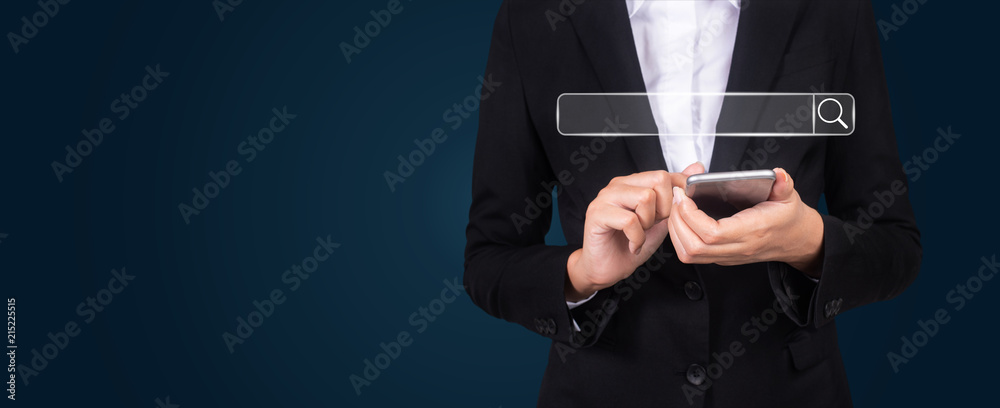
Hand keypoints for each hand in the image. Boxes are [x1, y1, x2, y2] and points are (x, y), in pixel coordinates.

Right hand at [565, 163, 704, 300]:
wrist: (607, 269)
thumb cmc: (630, 244)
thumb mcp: (661, 219)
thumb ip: (676, 195)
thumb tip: (697, 167)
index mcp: (633, 182)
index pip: (665, 174)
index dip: (675, 197)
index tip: (670, 216)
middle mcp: (618, 185)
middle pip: (658, 180)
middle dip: (664, 208)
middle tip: (652, 225)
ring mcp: (605, 197)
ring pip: (645, 197)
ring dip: (648, 223)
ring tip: (640, 234)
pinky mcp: (597, 214)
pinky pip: (629, 220)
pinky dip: (636, 238)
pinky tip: (633, 245)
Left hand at [667, 167, 823, 276]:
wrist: (794, 239)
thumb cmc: (787, 218)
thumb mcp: (789, 196)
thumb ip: (784, 183)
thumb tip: (779, 174)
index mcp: (752, 231)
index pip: (713, 233)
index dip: (690, 215)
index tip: (683, 195)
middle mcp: (738, 247)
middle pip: (694, 247)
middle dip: (677, 221)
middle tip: (676, 198)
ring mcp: (728, 255)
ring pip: (690, 254)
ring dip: (675, 231)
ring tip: (675, 208)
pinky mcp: (721, 257)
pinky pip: (692, 255)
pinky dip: (679, 238)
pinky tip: (681, 219)